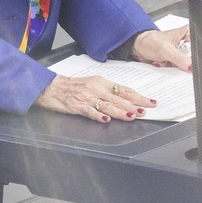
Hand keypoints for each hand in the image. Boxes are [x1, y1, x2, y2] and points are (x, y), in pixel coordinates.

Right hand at [34, 74, 154, 122]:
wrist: (52, 87)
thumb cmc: (73, 86)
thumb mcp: (93, 84)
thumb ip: (108, 91)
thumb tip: (125, 99)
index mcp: (102, 83)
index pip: (124, 90)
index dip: (138, 96)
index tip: (149, 102)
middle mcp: (96, 89)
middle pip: (118, 98)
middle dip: (134, 105)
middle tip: (145, 111)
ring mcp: (87, 98)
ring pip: (107, 105)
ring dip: (121, 112)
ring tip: (132, 116)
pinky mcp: (77, 106)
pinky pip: (89, 111)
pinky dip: (98, 115)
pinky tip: (106, 119)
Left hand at [130, 25, 191, 71]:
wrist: (139, 48)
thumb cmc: (150, 41)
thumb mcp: (165, 49)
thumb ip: (179, 58)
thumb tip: (191, 67)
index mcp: (188, 34)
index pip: (198, 46)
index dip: (196, 56)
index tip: (188, 62)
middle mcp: (186, 43)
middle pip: (193, 58)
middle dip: (183, 63)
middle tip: (172, 61)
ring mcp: (181, 53)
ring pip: (185, 66)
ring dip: (175, 67)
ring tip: (165, 61)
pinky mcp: (176, 61)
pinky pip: (178, 69)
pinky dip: (171, 69)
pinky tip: (163, 64)